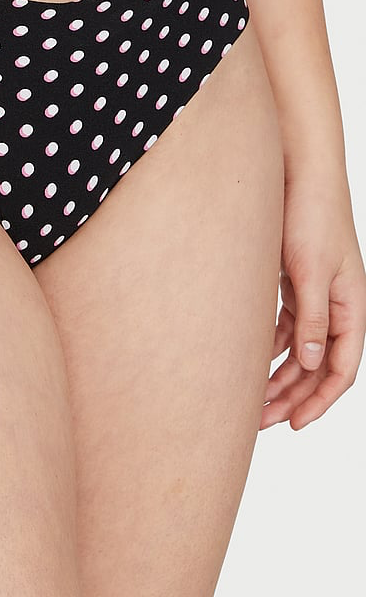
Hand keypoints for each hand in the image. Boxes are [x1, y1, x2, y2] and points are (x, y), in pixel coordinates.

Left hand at [262, 170, 365, 428]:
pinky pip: (285, 326)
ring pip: (299, 349)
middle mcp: (335, 305)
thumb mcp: (310, 271)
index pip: (342, 369)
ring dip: (278, 375)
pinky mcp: (294, 282)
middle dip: (293, 396)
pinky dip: (269, 346)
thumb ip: (311, 317)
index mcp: (349, 306)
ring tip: (251, 399)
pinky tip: (247, 359)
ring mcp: (315, 294)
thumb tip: (313, 364)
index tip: (294, 424)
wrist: (297, 171)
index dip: (321, 401)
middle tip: (262, 421)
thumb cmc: (310, 214)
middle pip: (318, 366)